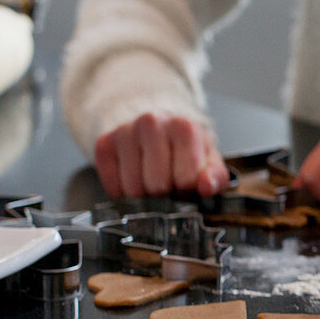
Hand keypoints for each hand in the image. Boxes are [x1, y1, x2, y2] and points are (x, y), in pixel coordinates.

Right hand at [94, 113, 228, 198]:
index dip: (187, 190)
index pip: (185, 179)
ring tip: (152, 180)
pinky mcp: (104, 143)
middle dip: (165, 194)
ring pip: (132, 188)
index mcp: (183, 127)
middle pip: (156, 186)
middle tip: (169, 184)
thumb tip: (205, 187)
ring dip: (144, 195)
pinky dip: (123, 193)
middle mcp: (151, 123)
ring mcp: (124, 131)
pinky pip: (112, 186)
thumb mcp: (210, 163)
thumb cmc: (187, 150)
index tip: (186, 183)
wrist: (159, 128)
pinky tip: (134, 179)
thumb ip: (215, 178)